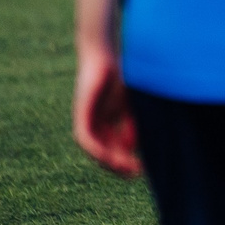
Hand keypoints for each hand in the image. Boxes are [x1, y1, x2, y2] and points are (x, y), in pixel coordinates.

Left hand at [73, 47, 139, 177]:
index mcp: (110, 118)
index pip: (116, 146)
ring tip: (124, 169)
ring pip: (93, 148)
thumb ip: (133, 124)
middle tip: (135, 174)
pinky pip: (85, 137)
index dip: (128, 159)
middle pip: (105, 150)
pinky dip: (96, 148)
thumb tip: (134, 148)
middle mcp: (96, 121)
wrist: (104, 50)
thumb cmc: (124, 71)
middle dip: (119, 165)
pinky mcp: (81, 113)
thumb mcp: (132, 103)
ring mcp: (87, 117)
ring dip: (108, 161)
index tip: (143, 169)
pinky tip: (109, 155)